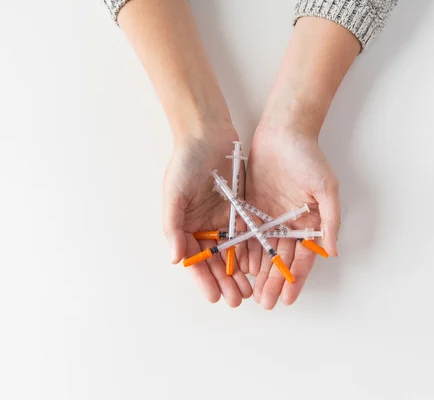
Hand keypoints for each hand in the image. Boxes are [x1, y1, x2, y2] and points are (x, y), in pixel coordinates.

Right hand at [164, 127, 251, 306]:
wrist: (208, 133)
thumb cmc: (186, 162)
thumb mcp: (173, 193)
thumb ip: (173, 226)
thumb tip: (175, 258)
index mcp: (185, 225)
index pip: (194, 259)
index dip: (203, 280)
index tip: (213, 298)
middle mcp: (204, 226)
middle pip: (215, 260)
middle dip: (224, 282)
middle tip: (237, 300)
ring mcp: (223, 219)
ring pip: (233, 252)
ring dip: (239, 272)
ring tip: (250, 290)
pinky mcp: (241, 209)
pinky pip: (248, 234)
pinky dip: (252, 251)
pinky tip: (260, 266)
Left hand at [245, 122, 339, 309]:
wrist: (283, 130)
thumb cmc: (308, 157)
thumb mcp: (326, 188)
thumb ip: (330, 220)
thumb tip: (333, 252)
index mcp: (309, 222)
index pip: (302, 258)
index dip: (295, 279)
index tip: (288, 299)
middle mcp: (288, 223)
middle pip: (280, 259)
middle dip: (273, 282)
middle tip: (265, 303)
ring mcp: (269, 215)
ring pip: (262, 250)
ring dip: (257, 271)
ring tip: (250, 292)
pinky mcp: (251, 206)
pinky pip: (246, 233)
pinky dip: (242, 249)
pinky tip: (237, 266)